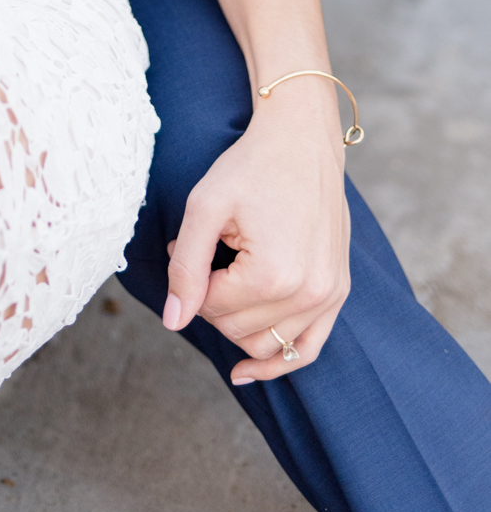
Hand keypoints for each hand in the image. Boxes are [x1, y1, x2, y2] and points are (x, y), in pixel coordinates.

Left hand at [162, 81, 350, 383]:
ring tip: (227, 277)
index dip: (190, 278)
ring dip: (237, 321)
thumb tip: (174, 320)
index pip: (211, 308)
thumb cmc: (251, 167)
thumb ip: (186, 267)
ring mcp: (329, 297)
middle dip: (210, 299)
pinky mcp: (338, 293)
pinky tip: (246, 371)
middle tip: (208, 253)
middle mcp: (308, 294)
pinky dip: (278, 362)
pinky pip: (308, 348)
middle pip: (237, 329)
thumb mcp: (205, 207)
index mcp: (273, 275)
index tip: (189, 243)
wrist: (302, 140)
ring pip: (267, 344)